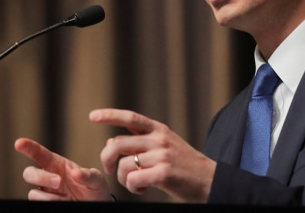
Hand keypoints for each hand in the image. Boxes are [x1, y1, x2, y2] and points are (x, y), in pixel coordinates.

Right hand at [14, 138, 111, 201]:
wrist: (96, 204)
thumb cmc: (94, 188)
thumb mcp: (96, 179)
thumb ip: (87, 175)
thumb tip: (76, 173)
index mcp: (57, 164)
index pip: (39, 153)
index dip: (28, 147)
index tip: (18, 143)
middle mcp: (48, 176)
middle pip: (29, 173)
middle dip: (40, 177)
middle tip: (59, 182)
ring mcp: (46, 191)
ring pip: (33, 192)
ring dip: (48, 196)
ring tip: (66, 198)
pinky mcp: (46, 203)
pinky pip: (38, 203)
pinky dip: (50, 203)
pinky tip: (64, 202)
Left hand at [90, 108, 215, 202]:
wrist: (212, 181)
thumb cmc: (185, 166)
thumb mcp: (165, 147)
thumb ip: (140, 143)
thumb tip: (110, 142)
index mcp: (159, 130)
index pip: (130, 117)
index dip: (110, 115)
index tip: (92, 116)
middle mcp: (159, 139)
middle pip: (118, 144)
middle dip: (106, 158)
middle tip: (109, 170)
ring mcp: (162, 155)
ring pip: (124, 165)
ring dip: (123, 179)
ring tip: (135, 184)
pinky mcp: (164, 173)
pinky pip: (133, 180)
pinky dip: (133, 188)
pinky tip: (143, 190)